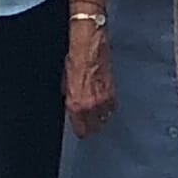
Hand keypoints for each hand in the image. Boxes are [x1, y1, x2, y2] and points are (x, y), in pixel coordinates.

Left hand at [63, 21, 115, 138]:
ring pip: (105, 119)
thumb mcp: (64, 81)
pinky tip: (104, 105)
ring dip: (100, 118)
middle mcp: (91, 106)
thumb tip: (69, 104)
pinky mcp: (113, 93)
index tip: (80, 129)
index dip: (80, 130)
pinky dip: (108, 109)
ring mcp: (104, 101)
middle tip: (87, 123)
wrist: (89, 47)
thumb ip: (68, 96)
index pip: (81, 129)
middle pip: (95, 127)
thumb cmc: (74, 60)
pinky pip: (112, 109)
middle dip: (91, 126)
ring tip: (96, 114)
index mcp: (76, 104)